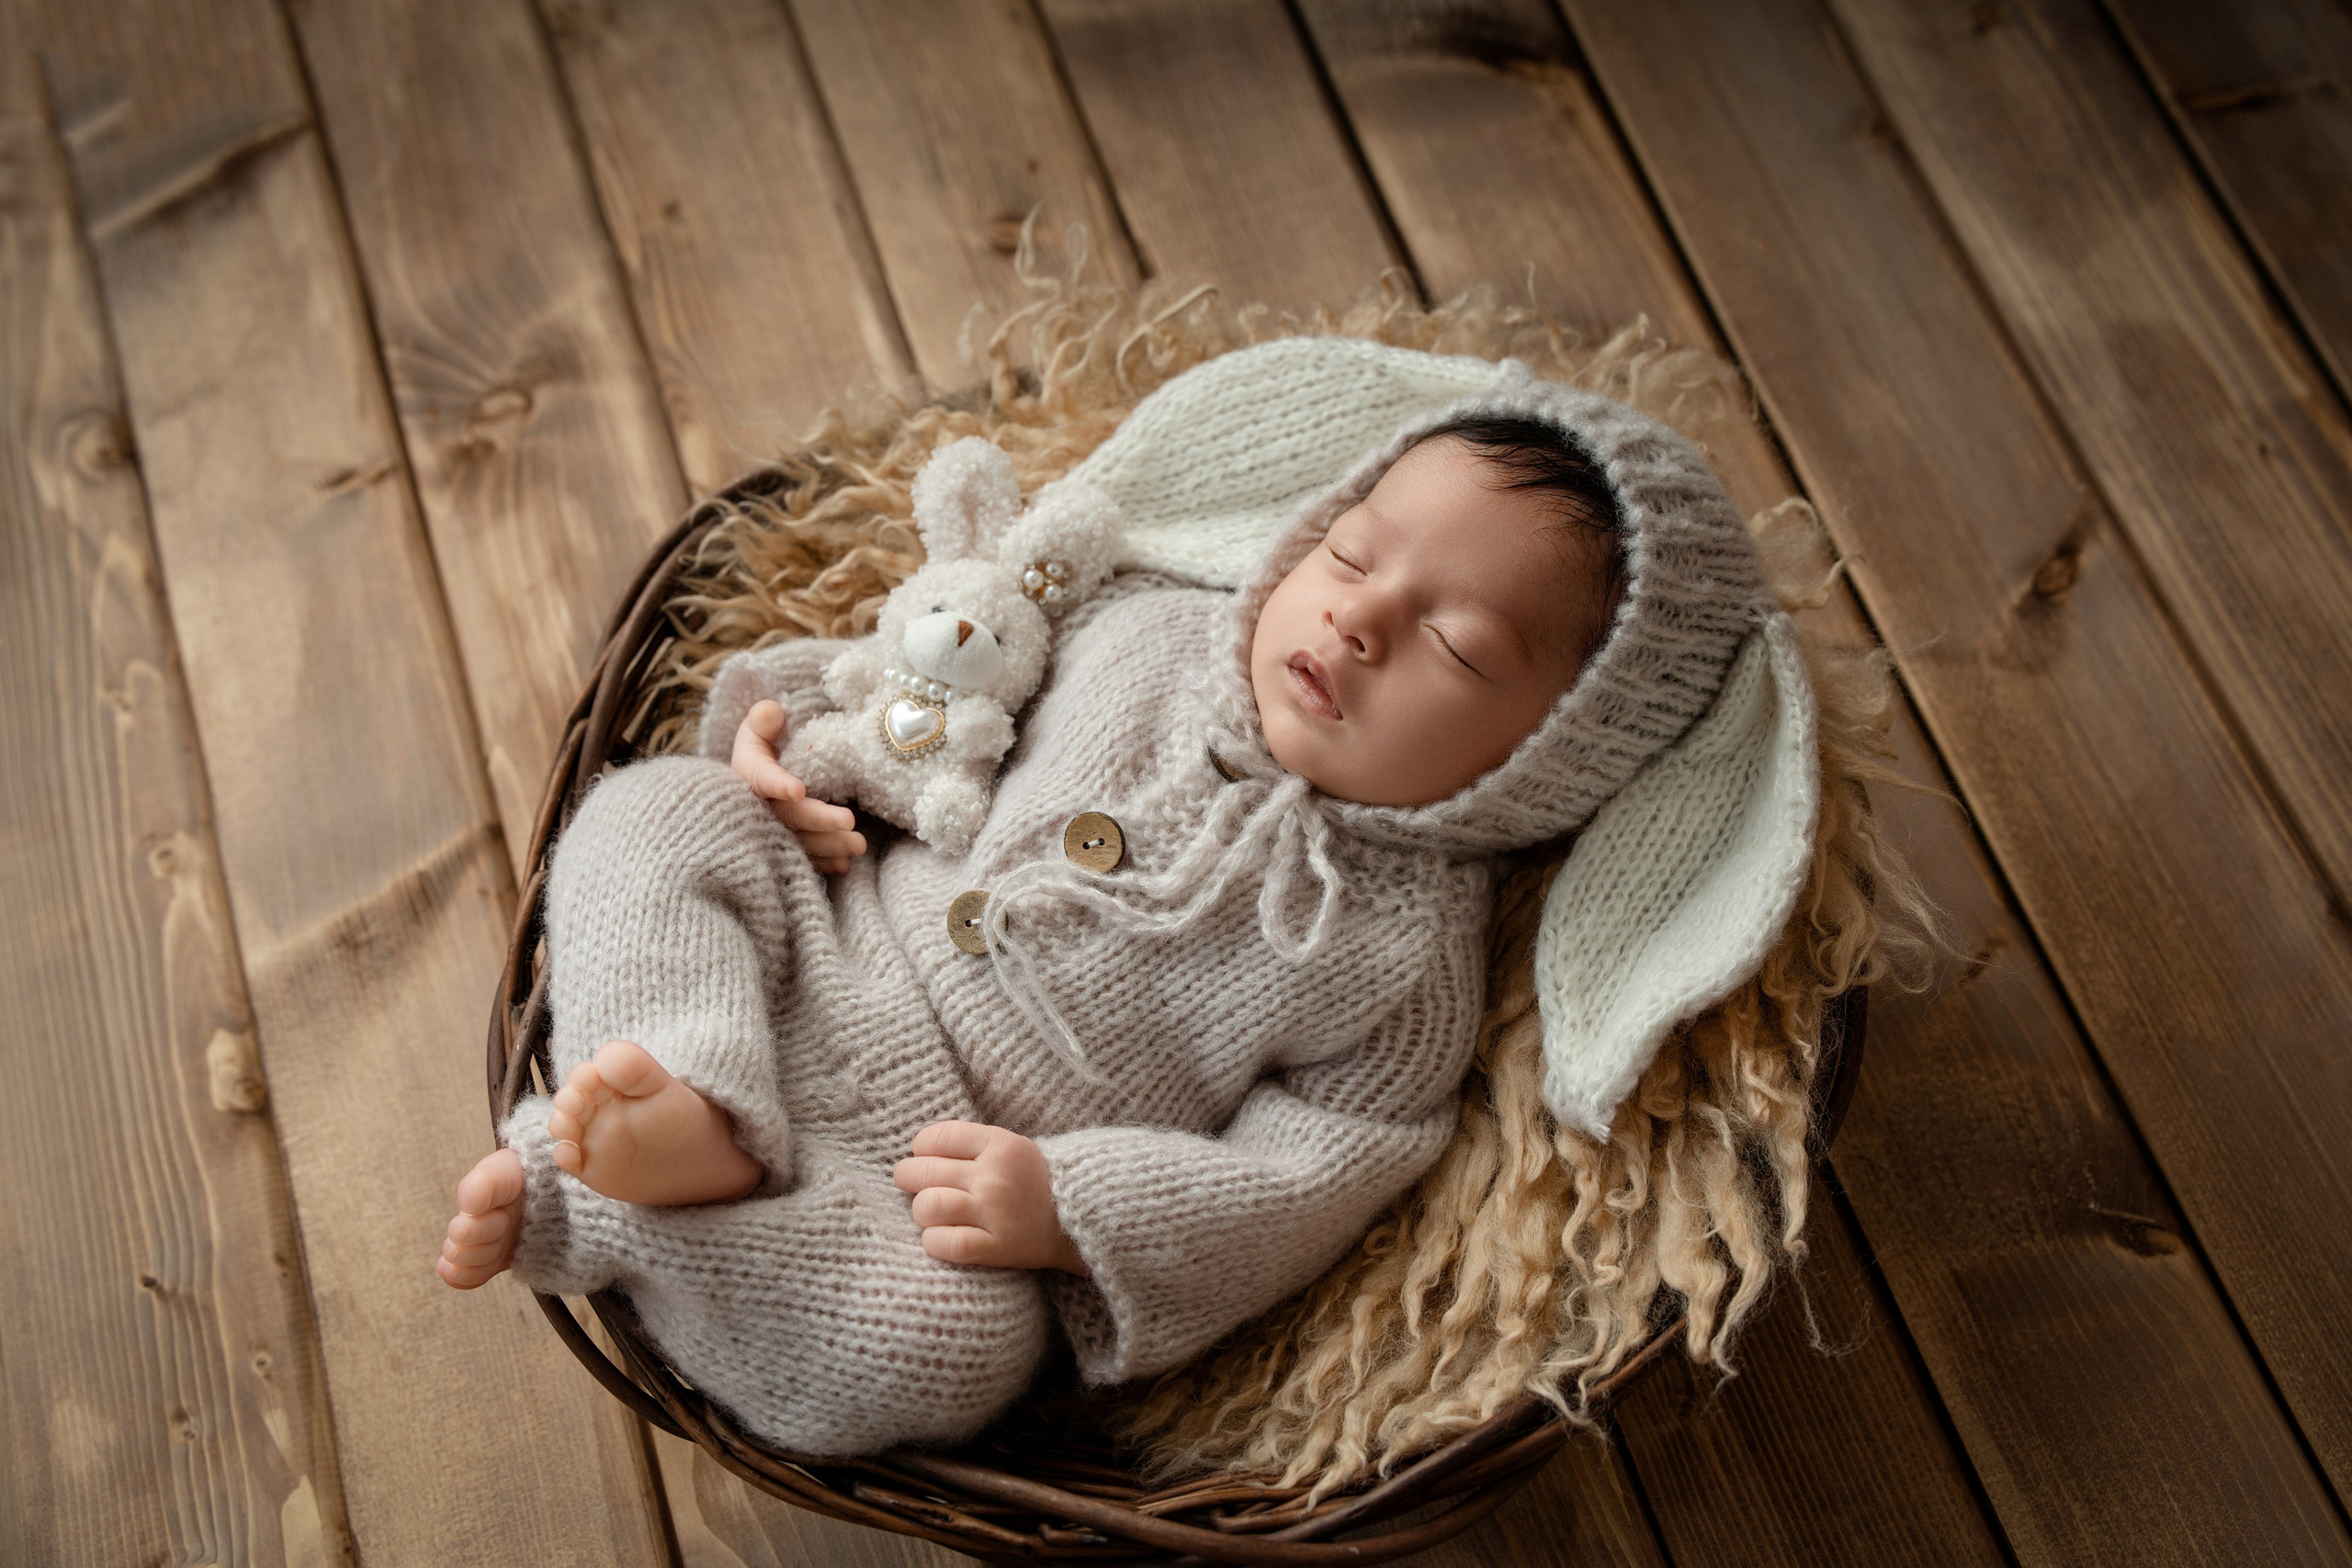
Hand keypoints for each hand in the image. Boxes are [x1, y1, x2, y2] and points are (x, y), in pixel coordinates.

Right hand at [732, 700, 865, 872]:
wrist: (756, 775)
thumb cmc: (763, 746)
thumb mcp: (757, 728)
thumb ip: (763, 719)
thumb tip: (772, 710)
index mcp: (747, 773)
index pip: (760, 778)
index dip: (778, 784)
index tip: (798, 789)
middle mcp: (756, 806)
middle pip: (787, 816)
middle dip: (819, 820)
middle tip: (849, 820)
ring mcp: (770, 830)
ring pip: (798, 841)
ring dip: (829, 846)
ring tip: (859, 845)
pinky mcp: (783, 845)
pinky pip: (803, 858)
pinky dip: (823, 863)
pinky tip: (845, 865)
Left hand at [892, 1121, 1088, 1274]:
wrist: (1081, 1220)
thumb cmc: (1035, 1182)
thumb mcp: (1012, 1148)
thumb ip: (970, 1145)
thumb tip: (918, 1152)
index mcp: (999, 1144)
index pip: (935, 1137)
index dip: (920, 1148)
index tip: (924, 1157)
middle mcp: (994, 1176)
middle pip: (923, 1172)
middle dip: (908, 1178)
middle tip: (913, 1184)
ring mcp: (994, 1212)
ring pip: (928, 1206)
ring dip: (922, 1211)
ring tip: (931, 1212)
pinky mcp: (996, 1247)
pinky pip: (945, 1244)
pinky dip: (933, 1241)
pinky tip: (939, 1237)